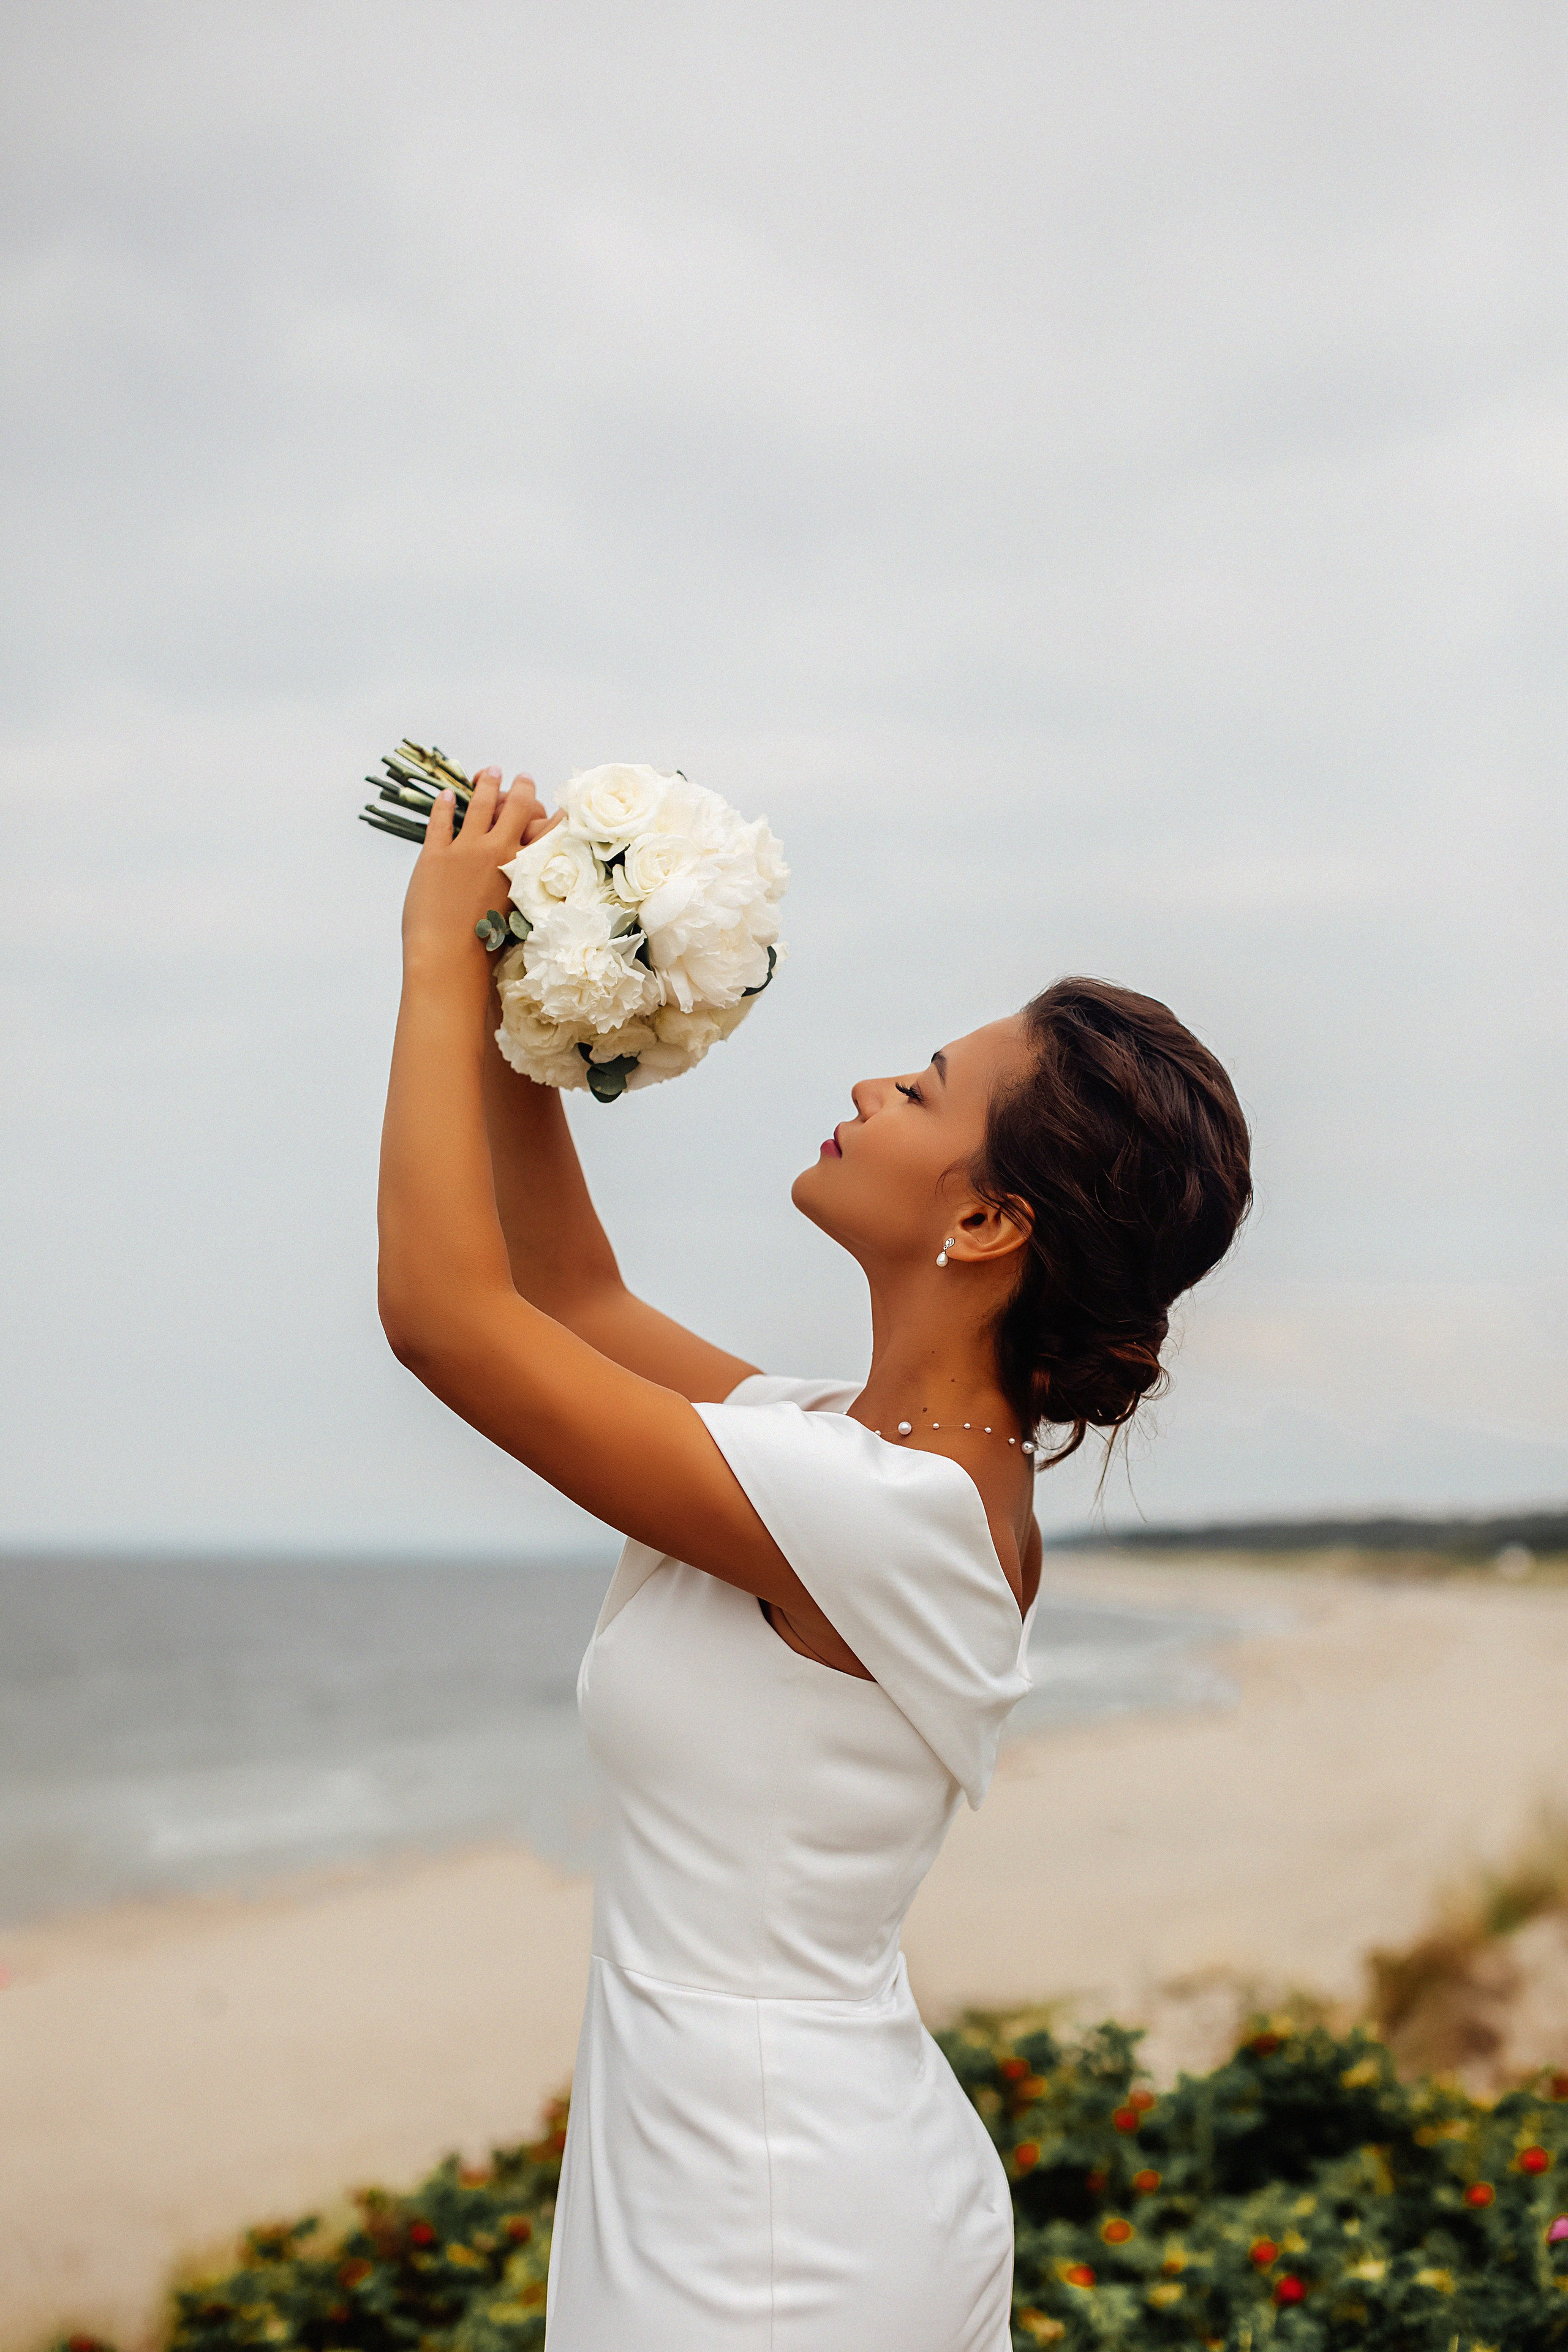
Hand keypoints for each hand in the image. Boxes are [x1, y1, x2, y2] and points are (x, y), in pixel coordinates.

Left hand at [400, 768, 555, 975]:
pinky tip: (447, 795)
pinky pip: (441, 821)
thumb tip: (526, 887)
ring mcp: (465, 849)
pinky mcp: (435, 853)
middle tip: (523, 778)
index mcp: (522, 869)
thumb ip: (523, 894)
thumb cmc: (486, 949)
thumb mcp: (518, 919)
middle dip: (522, 789)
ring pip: (480, 805)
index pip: (547, 833)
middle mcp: (498, 851)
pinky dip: (445, 805)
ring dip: (487, 785)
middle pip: (516, 808)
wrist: (449, 956)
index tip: (562, 805)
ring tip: (490, 772)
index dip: (556, 817)